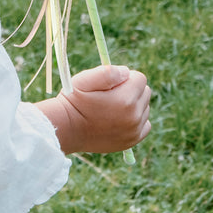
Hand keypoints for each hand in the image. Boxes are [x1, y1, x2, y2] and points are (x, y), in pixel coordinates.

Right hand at [36, 65, 150, 153]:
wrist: (67, 128)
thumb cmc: (74, 100)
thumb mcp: (84, 79)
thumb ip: (107, 72)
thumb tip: (126, 72)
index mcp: (125, 99)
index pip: (140, 78)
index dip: (125, 77)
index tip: (111, 84)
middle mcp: (134, 116)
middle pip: (145, 92)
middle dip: (131, 89)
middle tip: (111, 94)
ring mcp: (134, 130)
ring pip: (145, 108)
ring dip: (134, 104)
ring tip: (112, 107)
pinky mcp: (132, 141)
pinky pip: (145, 124)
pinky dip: (136, 119)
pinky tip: (119, 118)